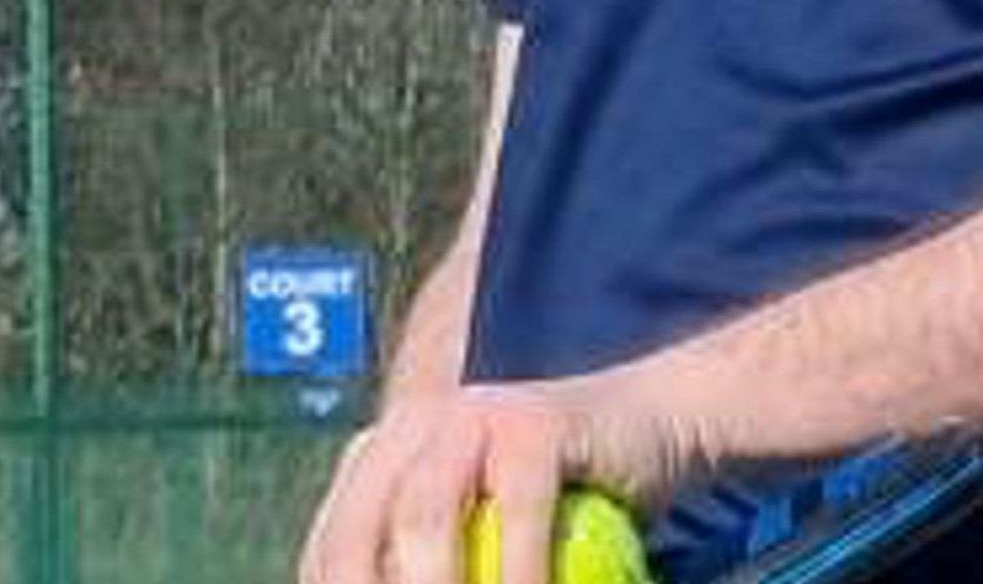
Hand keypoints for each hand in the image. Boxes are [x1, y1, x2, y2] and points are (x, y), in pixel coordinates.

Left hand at [296, 371, 700, 583]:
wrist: (655, 422)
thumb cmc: (563, 504)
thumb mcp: (479, 543)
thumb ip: (430, 568)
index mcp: (378, 459)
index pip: (327, 554)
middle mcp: (410, 427)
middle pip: (356, 537)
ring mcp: (470, 415)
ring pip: (423, 519)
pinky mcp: (533, 420)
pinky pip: (517, 512)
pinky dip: (519, 576)